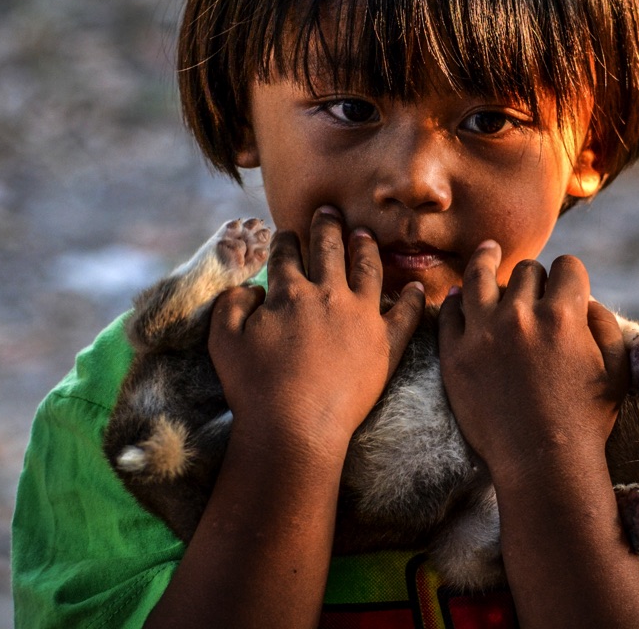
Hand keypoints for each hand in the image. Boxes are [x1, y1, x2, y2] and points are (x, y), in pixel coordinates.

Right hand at [207, 206, 425, 455]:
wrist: (296, 428)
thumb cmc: (255, 388)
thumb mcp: (222, 341)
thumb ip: (231, 305)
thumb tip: (250, 289)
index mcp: (289, 292)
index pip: (287, 255)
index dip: (286, 240)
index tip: (287, 233)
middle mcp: (329, 295)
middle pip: (329, 249)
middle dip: (327, 226)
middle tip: (329, 211)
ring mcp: (362, 317)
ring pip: (368, 269)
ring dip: (365, 248)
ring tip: (364, 235)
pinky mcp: (386, 344)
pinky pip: (405, 313)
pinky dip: (412, 298)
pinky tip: (415, 287)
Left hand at [436, 242, 629, 482]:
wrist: (542, 463)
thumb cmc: (585, 420)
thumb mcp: (616, 370)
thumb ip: (605, 324)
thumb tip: (586, 298)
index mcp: (564, 315)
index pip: (567, 266)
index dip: (570, 276)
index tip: (564, 287)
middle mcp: (521, 315)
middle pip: (526, 270)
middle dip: (533, 278)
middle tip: (531, 293)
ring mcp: (483, 333)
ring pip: (480, 275)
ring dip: (485, 260)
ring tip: (485, 252)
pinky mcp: (454, 354)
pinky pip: (450, 311)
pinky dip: (457, 301)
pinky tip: (461, 298)